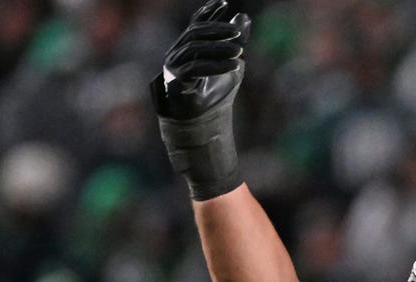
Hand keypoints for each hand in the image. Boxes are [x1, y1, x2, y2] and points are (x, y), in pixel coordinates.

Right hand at [150, 0, 250, 200]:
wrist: (203, 134)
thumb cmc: (214, 104)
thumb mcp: (230, 70)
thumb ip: (234, 45)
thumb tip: (244, 19)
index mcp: (186, 52)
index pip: (194, 26)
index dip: (208, 14)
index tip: (224, 4)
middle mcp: (175, 58)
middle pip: (193, 35)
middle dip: (216, 30)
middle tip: (238, 31)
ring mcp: (172, 72)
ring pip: (193, 50)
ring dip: (218, 48)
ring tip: (241, 51)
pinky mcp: (174, 87)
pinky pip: (193, 70)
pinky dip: (215, 66)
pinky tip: (236, 65)